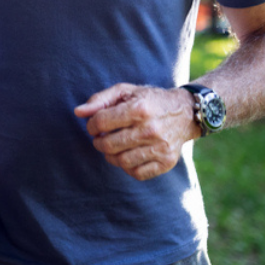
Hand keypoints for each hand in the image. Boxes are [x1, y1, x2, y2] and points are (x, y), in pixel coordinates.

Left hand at [74, 83, 202, 180]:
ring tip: (113, 147)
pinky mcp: (167, 162)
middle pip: (108, 145)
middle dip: (98, 142)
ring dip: (110, 156)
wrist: (186, 112)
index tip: (95, 125)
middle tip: (101, 138)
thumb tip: (78, 112)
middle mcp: (150, 129)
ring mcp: (160, 147)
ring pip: (121, 161)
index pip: (101, 122)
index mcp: (139, 109)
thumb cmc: (149, 100)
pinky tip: (127, 155)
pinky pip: (137, 173)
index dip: (91, 125)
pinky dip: (127, 167)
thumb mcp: (126, 91)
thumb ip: (100, 100)